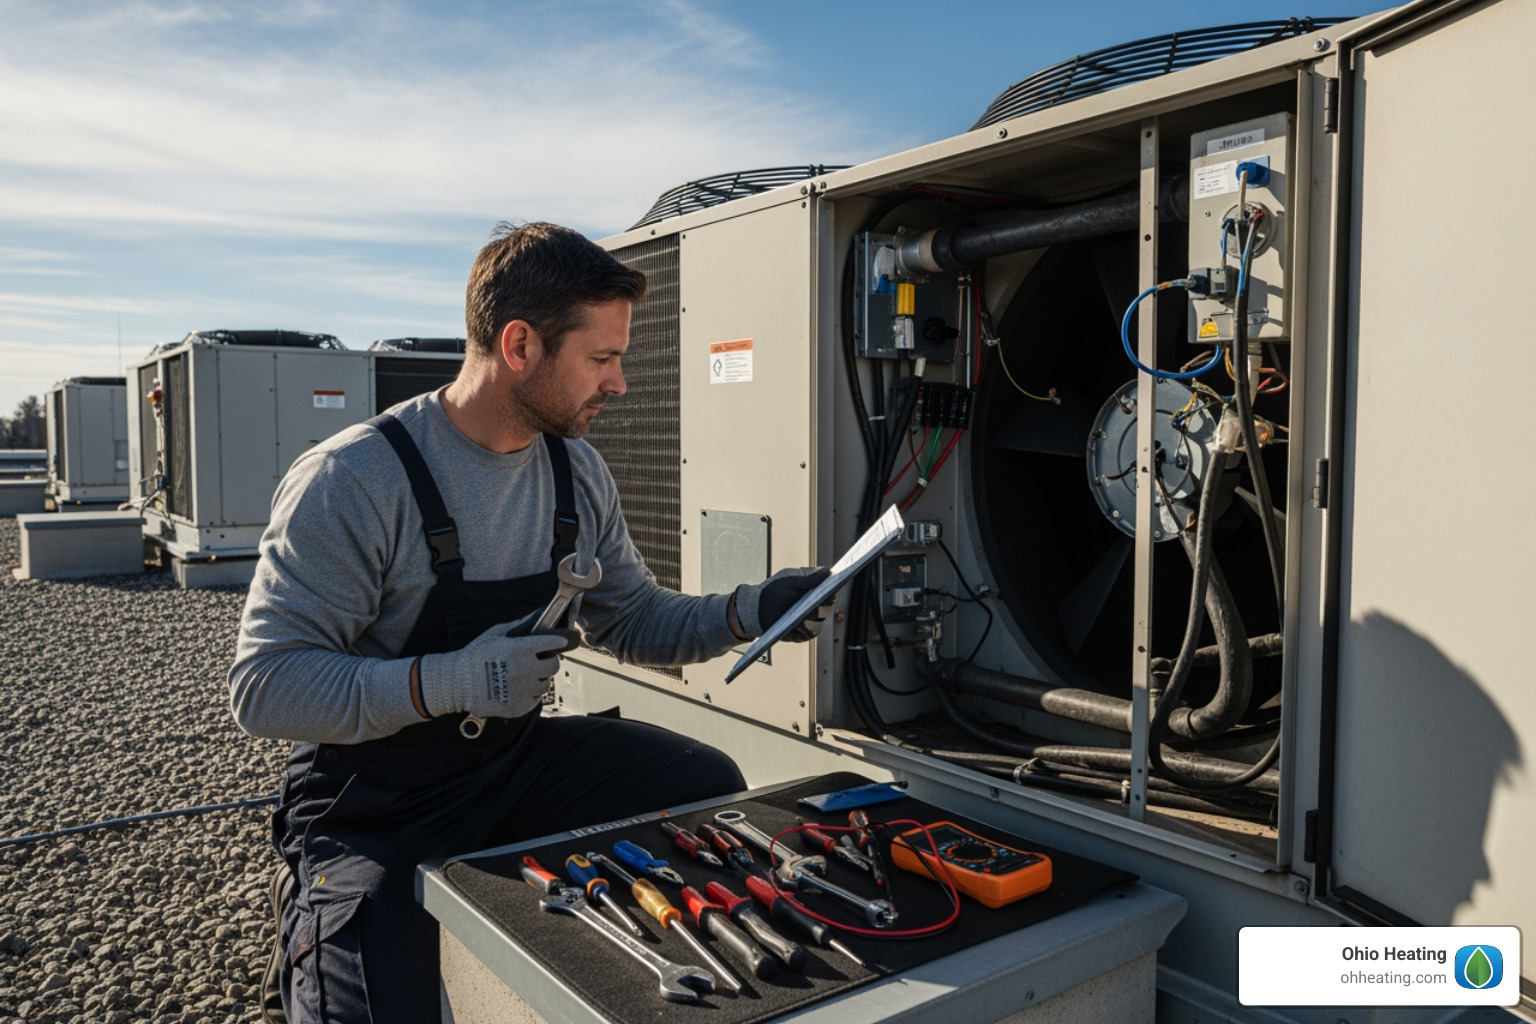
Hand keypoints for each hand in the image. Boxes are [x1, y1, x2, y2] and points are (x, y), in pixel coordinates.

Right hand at [418, 619, 577, 719]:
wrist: (457, 683)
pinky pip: (536, 700)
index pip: (552, 643)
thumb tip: (538, 613)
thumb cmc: (475, 656)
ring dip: (538, 679)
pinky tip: (518, 689)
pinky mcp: (519, 707)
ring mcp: (523, 691)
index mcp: (520, 649)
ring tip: (523, 676)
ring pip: (546, 684)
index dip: (556, 642)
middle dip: (548, 662)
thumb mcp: (496, 634)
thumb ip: (519, 625)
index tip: (558, 642)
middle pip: (553, 666)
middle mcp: (525, 670)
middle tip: (538, 661)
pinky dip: (530, 694)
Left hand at [732, 566, 831, 641]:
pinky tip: (797, 624)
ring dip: (812, 617)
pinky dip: (805, 629)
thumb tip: (827, 572)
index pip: (830, 590)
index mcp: (815, 591)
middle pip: (827, 606)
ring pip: (819, 620)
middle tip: (816, 600)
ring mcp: (810, 621)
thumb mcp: (789, 578)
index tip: (831, 586)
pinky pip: (810, 633)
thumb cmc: (773, 591)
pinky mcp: (803, 633)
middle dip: (822, 603)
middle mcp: (816, 606)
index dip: (832, 588)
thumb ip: (807, 575)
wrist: (756, 609)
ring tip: (803, 614)